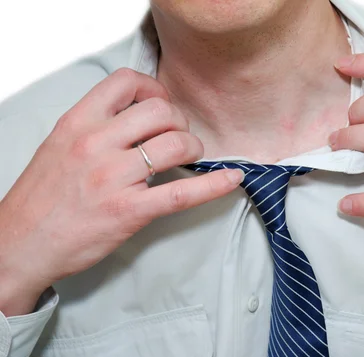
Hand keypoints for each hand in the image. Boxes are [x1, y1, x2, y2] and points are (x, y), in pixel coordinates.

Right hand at [0, 69, 242, 315]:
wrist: (20, 244)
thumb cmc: (42, 196)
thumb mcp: (60, 144)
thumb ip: (96, 124)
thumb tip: (139, 112)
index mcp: (78, 122)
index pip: (127, 82)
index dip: (155, 89)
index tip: (161, 105)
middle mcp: (96, 144)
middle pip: (161, 111)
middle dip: (180, 121)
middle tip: (179, 137)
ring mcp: (114, 178)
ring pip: (176, 145)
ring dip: (193, 148)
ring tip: (190, 158)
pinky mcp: (129, 211)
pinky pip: (182, 192)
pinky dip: (214, 184)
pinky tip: (232, 179)